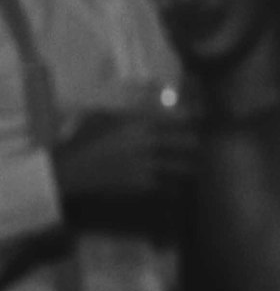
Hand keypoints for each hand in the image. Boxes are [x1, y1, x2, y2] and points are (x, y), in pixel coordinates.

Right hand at [51, 110, 197, 202]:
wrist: (69, 170)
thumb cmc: (83, 140)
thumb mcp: (103, 117)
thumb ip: (127, 111)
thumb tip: (149, 102)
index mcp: (138, 123)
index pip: (177, 118)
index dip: (192, 118)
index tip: (199, 118)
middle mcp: (147, 143)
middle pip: (186, 141)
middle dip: (194, 142)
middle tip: (199, 143)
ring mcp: (146, 164)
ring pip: (181, 165)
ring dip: (189, 165)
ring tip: (195, 166)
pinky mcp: (141, 184)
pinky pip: (168, 185)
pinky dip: (175, 186)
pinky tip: (180, 188)